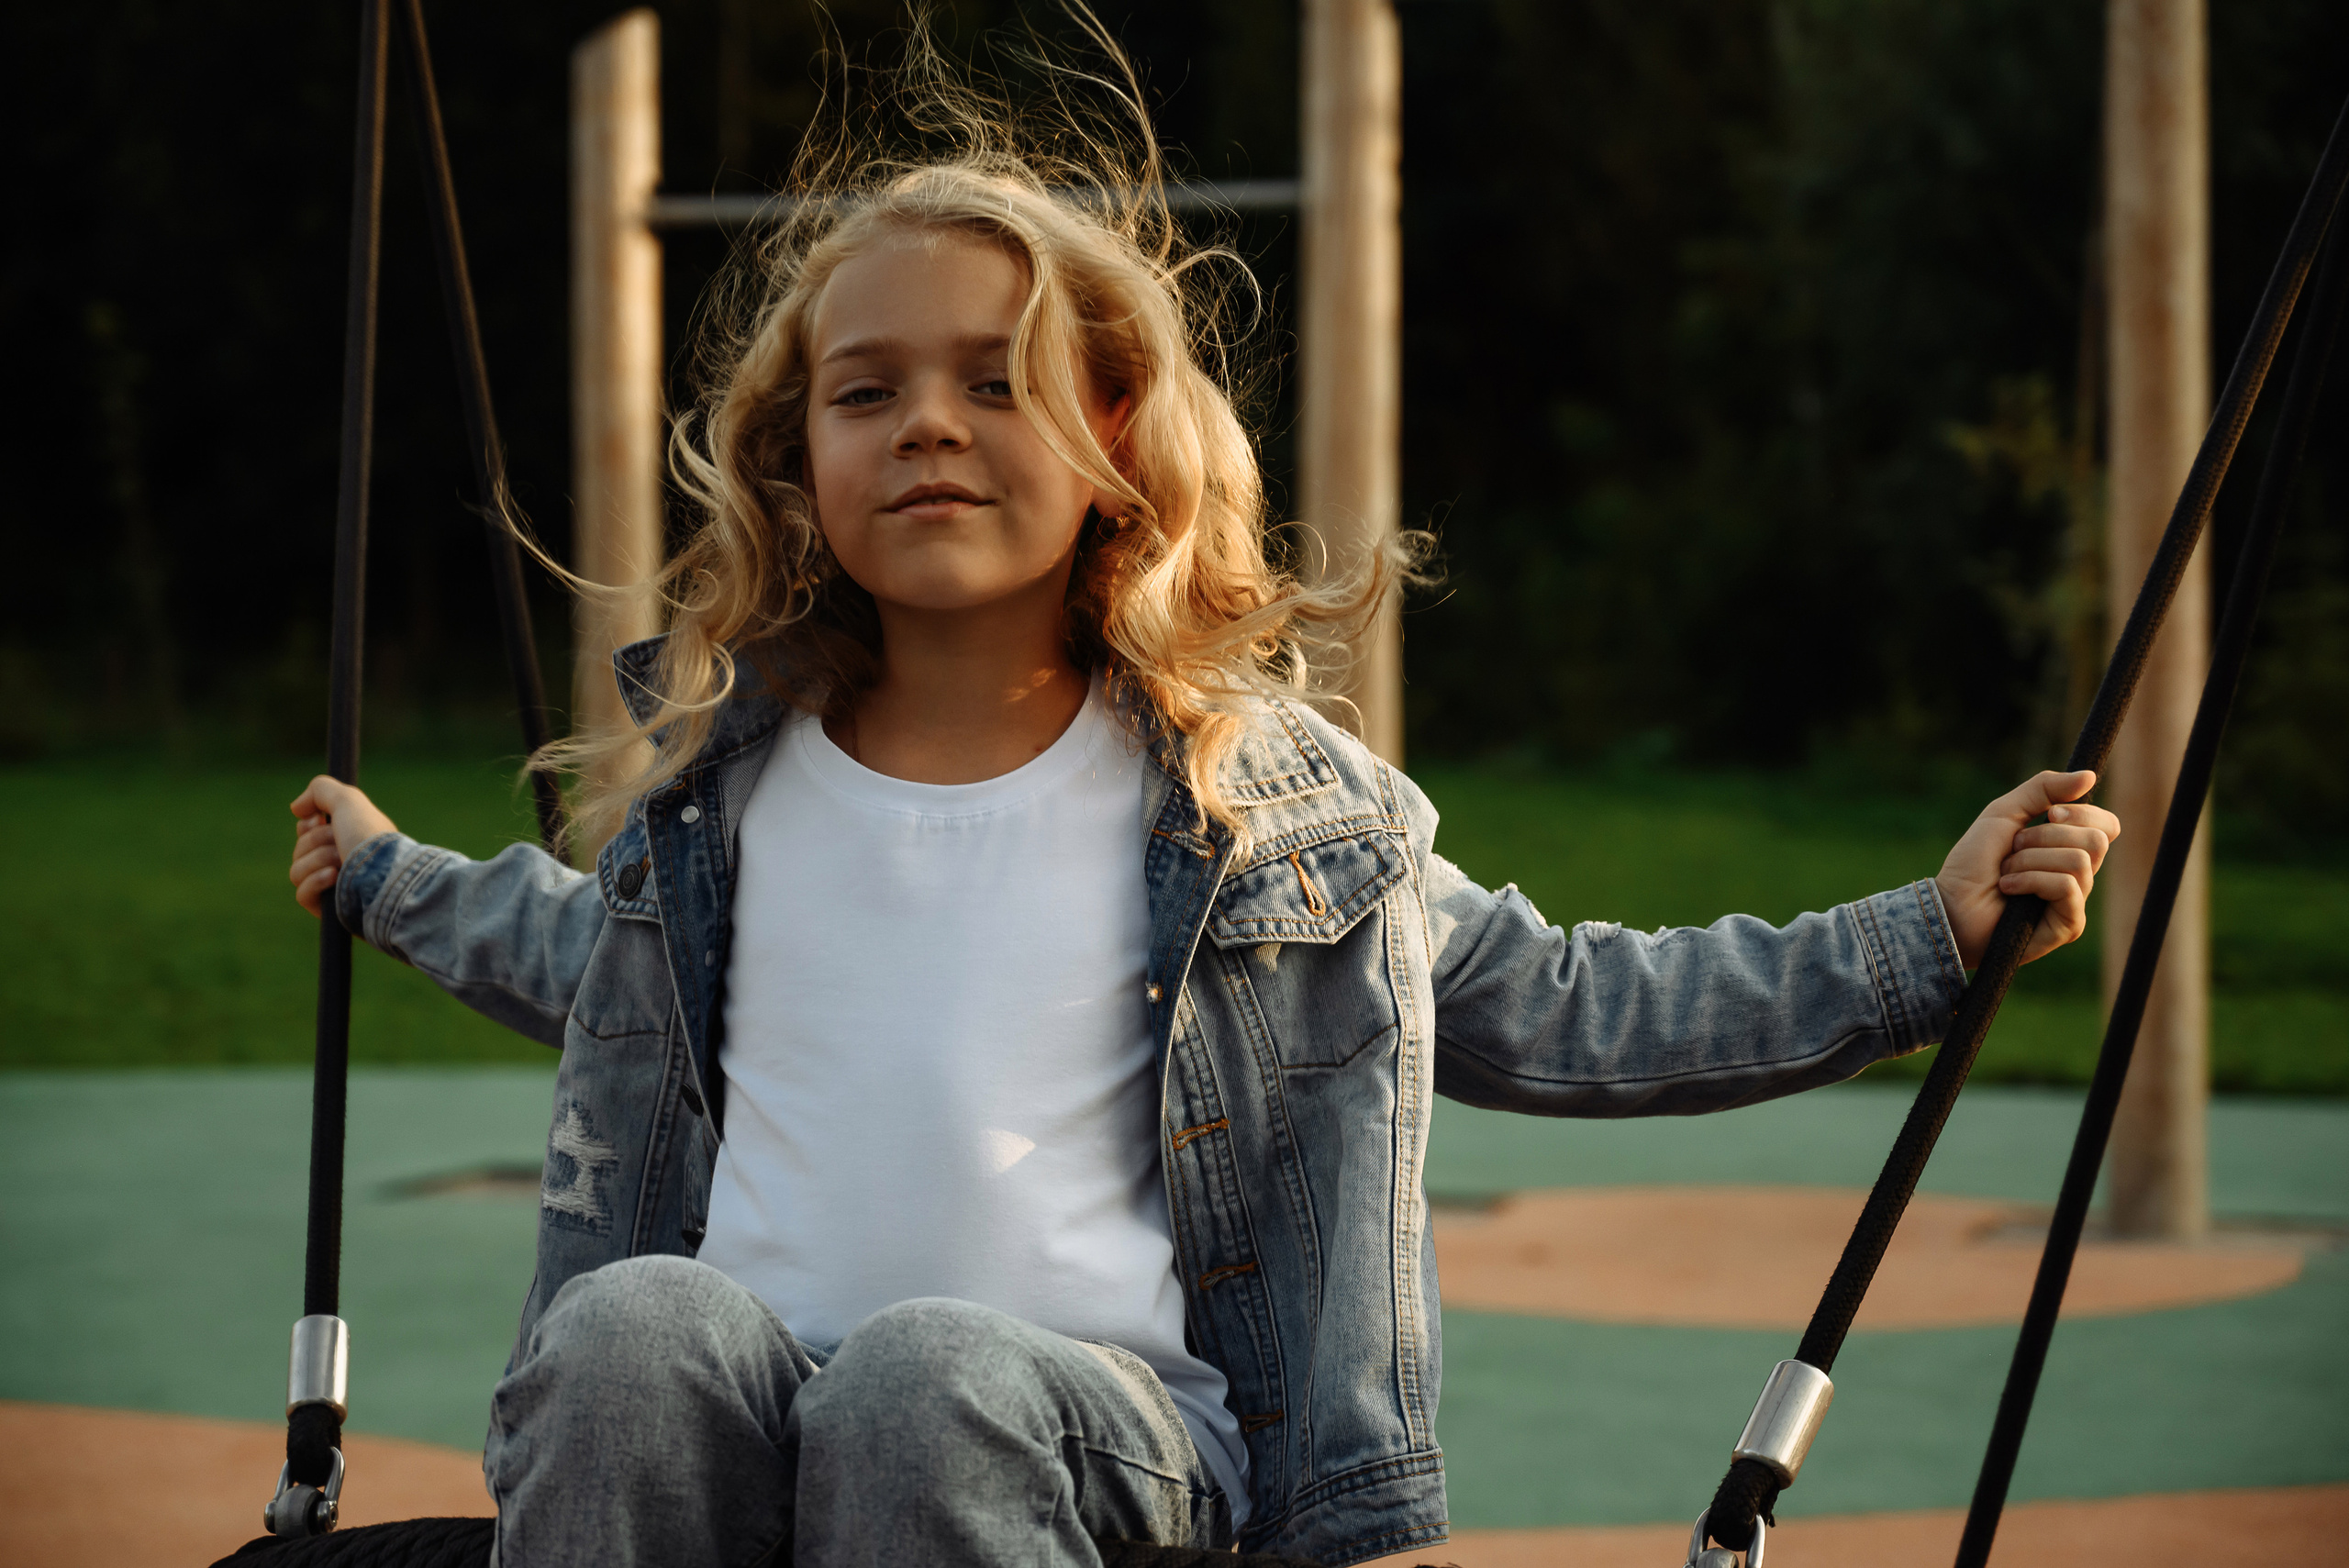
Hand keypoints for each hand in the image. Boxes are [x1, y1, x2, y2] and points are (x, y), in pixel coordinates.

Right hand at [288, 775, 398, 918]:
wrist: (384, 880)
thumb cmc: (370, 839)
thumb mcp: (348, 801)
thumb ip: (321, 790)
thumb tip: (297, 808)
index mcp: (349, 837)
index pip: (308, 830)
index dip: (308, 824)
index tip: (319, 820)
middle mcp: (343, 860)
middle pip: (299, 848)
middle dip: (315, 841)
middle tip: (338, 842)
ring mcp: (335, 886)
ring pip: (296, 869)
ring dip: (317, 860)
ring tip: (341, 863)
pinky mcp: (328, 909)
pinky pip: (301, 894)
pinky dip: (315, 883)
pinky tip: (334, 878)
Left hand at [1934, 770, 2119, 968]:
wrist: (1949, 903)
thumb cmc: (1974, 862)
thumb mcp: (2005, 812)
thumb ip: (2043, 789)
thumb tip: (2090, 776)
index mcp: (2069, 849)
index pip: (2108, 826)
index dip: (2084, 814)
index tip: (2050, 814)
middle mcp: (2078, 876)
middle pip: (2097, 840)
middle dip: (2045, 837)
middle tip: (2014, 848)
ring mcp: (2075, 902)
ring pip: (2079, 861)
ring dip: (2030, 860)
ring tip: (2006, 873)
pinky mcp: (2069, 925)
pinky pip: (2067, 886)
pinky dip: (2031, 880)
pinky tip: (2009, 889)